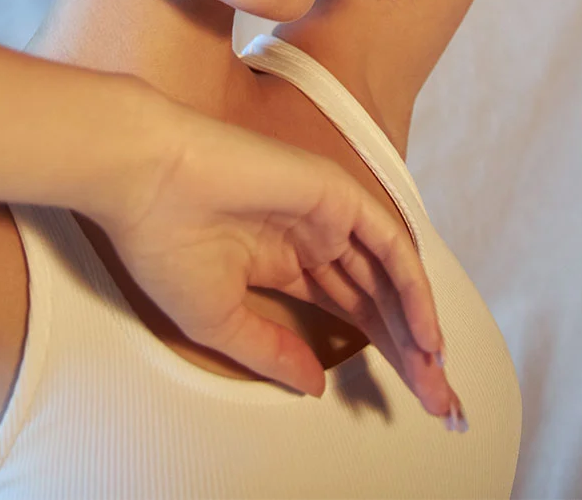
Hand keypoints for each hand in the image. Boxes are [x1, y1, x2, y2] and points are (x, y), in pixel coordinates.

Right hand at [85, 93, 460, 417]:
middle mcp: (312, 236)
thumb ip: (271, 350)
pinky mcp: (335, 193)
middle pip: (374, 298)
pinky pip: (388, 245)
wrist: (146, 180)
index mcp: (282, 260)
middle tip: (436, 401)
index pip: (345, 310)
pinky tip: (425, 333)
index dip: (378, 352)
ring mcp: (326, 213)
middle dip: (407, 350)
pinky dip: (412, 288)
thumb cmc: (164, 242)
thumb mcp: (219, 319)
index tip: (405, 400)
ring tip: (434, 379)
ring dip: (415, 327)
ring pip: (388, 275)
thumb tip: (314, 384)